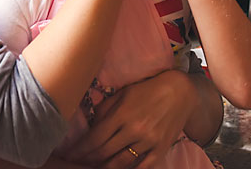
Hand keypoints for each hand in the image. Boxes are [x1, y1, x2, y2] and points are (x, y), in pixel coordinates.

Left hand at [65, 70, 196, 168]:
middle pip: (104, 153)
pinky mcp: (161, 149)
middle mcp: (134, 130)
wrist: (180, 92)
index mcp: (122, 114)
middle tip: (78, 163)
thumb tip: (91, 126)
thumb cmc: (148, 90)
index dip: (80, 150)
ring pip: (120, 163)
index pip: (94, 138)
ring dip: (105, 168)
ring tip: (95, 167)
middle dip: (88, 160)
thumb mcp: (123, 93)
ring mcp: (148, 141)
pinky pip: (143, 168)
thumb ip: (105, 109)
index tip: (70, 154)